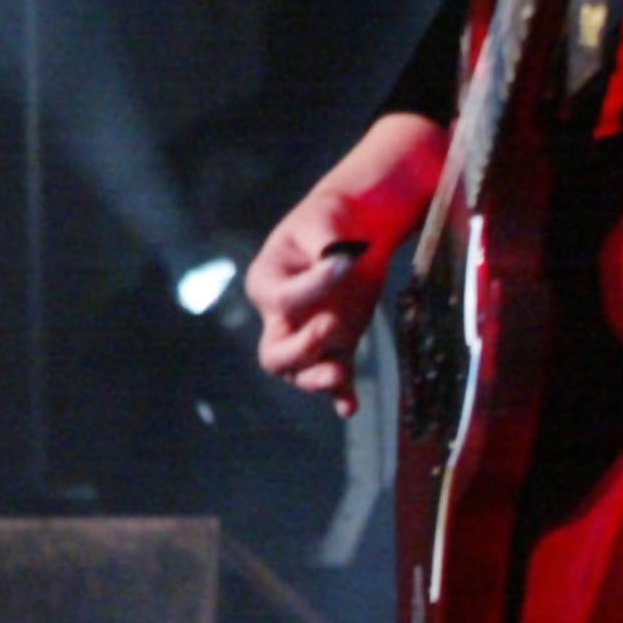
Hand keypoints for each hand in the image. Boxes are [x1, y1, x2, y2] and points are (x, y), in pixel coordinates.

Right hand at [248, 114, 446, 417]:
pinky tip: (350, 405)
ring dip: (318, 378)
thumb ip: (325, 242)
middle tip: (331, 325)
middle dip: (301, 349)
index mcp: (267, 281)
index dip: (313, 285)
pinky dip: (340, 393)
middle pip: (274, 353)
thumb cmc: (331, 218)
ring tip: (340, 371)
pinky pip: (335, 376)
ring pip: (300, 372)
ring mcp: (310, 333)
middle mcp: (281, 316)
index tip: (345, 261)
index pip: (283, 297)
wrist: (356, 228)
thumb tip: (337, 260)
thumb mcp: (323, 219)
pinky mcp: (339, 342)